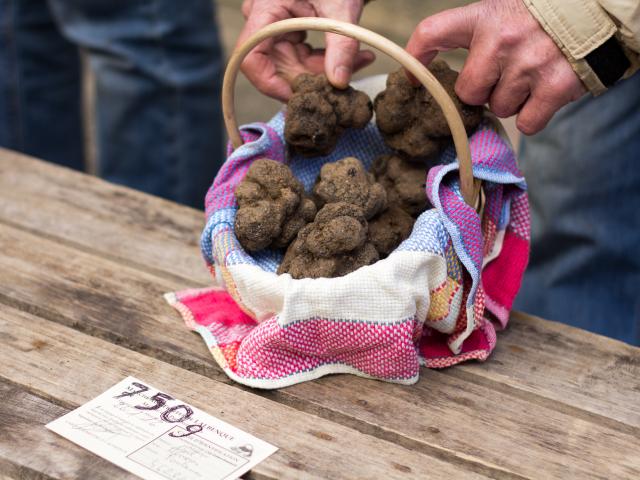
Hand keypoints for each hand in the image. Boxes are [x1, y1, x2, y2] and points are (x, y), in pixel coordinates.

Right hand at [238, 0, 374, 100]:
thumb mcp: (341, 10)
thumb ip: (341, 46)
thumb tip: (339, 83)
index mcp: (266, 10)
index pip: (250, 57)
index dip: (269, 83)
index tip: (299, 96)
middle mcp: (263, 22)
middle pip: (276, 67)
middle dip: (312, 77)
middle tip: (349, 75)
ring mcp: (275, 30)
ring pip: (292, 67)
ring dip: (325, 70)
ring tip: (361, 59)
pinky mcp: (288, 35)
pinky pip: (301, 60)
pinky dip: (325, 62)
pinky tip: (356, 57)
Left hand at [406, 0, 585, 134]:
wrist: (597, 16)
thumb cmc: (540, 20)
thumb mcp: (501, 13)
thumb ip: (472, 37)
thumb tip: (426, 71)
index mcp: (485, 16)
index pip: (434, 32)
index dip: (416, 59)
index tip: (410, 79)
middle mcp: (503, 38)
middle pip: (469, 92)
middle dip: (483, 92)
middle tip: (505, 76)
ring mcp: (530, 63)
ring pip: (500, 108)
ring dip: (512, 101)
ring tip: (531, 76)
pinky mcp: (555, 86)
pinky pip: (527, 123)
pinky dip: (534, 116)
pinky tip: (545, 93)